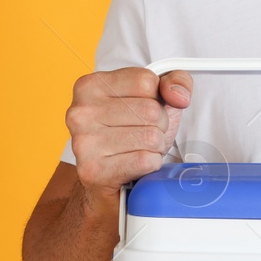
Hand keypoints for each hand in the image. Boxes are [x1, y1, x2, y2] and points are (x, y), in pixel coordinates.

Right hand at [65, 66, 191, 221]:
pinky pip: (145, 161)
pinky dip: (150, 164)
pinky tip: (135, 165)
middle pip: (150, 110)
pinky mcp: (93, 171)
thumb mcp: (156, 98)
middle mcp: (80, 112)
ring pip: (151, 136)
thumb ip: (174, 82)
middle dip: (159, 125)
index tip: (143, 108)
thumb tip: (179, 95)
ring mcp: (83, 142)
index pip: (145, 81)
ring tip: (139, 149)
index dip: (156, 97)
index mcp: (90, 85)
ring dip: (156, 146)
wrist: (111, 178)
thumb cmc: (131, 132)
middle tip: (143, 134)